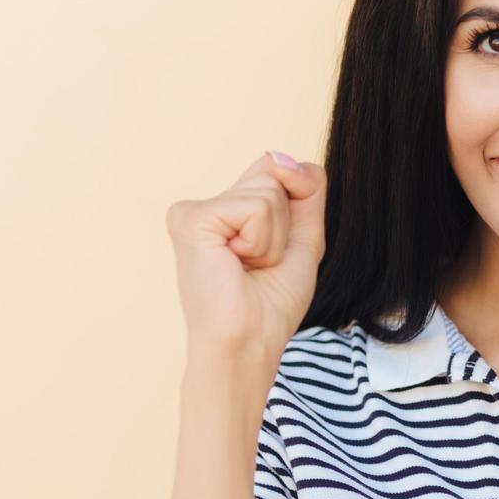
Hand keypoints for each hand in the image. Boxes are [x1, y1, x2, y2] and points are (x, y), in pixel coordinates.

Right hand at [164, 151, 326, 368]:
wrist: (249, 342)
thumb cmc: (271, 302)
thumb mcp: (304, 236)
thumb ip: (306, 189)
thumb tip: (281, 156)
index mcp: (228, 209)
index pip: (282, 170)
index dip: (298, 205)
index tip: (272, 252)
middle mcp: (207, 205)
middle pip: (276, 172)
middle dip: (287, 223)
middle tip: (259, 262)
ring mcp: (195, 209)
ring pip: (270, 190)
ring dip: (275, 238)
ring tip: (247, 266)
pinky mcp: (192, 218)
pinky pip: (257, 207)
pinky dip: (263, 242)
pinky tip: (236, 263)